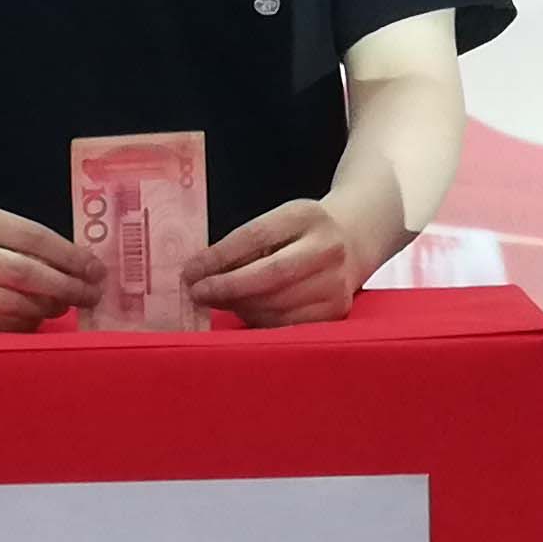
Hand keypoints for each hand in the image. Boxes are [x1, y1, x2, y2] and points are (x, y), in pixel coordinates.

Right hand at [0, 203, 100, 332]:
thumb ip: (28, 242)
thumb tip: (84, 268)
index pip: (34, 237)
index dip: (71, 256)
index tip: (95, 269)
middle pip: (25, 275)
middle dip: (67, 287)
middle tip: (90, 294)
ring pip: (14, 306)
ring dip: (48, 309)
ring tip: (62, 305)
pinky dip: (24, 325)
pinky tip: (33, 317)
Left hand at [189, 198, 369, 328]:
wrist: (351, 241)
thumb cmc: (301, 233)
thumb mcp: (276, 222)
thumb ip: (243, 245)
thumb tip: (199, 273)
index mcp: (307, 217)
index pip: (255, 237)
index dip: (219, 258)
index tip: (190, 271)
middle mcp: (328, 249)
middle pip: (270, 275)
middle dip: (227, 288)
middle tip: (197, 294)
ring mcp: (335, 283)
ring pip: (277, 305)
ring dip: (239, 306)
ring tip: (219, 301)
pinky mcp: (336, 311)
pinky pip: (288, 324)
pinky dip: (260, 320)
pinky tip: (246, 310)